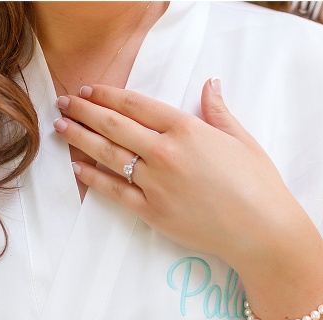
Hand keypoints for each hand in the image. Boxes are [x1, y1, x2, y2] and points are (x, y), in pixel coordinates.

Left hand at [53, 79, 313, 268]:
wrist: (262, 231)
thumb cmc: (259, 185)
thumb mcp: (242, 140)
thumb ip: (219, 111)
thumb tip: (210, 84)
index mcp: (187, 129)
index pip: (136, 105)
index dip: (108, 95)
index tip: (89, 90)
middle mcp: (165, 152)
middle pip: (114, 126)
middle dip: (85, 111)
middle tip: (64, 102)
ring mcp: (155, 183)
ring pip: (107, 155)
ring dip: (80, 138)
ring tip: (61, 128)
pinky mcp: (152, 212)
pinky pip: (114, 191)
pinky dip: (93, 178)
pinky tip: (77, 167)